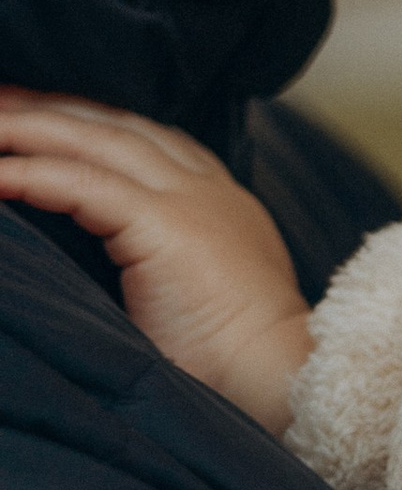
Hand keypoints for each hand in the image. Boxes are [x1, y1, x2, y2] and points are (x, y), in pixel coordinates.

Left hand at [0, 91, 312, 431]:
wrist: (282, 381)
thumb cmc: (235, 364)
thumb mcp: (196, 294)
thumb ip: (157, 261)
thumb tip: (103, 264)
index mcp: (217, 200)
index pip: (141, 137)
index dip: (84, 121)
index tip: (33, 116)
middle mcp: (205, 187)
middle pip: (112, 123)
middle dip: (47, 108)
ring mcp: (190, 200)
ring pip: (95, 137)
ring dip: (30, 126)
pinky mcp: (167, 224)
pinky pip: (82, 183)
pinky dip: (31, 173)